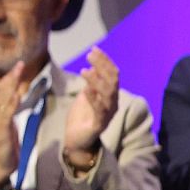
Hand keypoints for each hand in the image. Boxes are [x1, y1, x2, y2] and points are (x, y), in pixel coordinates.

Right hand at [0, 60, 25, 188]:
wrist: (1, 163)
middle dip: (11, 77)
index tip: (18, 66)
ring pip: (3, 99)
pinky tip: (15, 95)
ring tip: (17, 74)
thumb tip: (17, 95)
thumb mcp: (9, 124)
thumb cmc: (7, 144)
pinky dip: (10, 103)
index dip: (10, 77)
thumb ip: (11, 110)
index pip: (2, 90)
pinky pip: (6, 114)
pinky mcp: (0, 129)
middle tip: (19, 64)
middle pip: (2, 91)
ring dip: (10, 85)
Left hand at [63, 47, 118, 171]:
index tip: (93, 49)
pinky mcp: (98, 125)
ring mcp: (107, 114)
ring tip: (85, 71)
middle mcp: (112, 103)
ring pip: (107, 95)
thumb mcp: (86, 95)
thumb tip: (92, 66)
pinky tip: (85, 90)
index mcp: (110, 95)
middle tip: (89, 55)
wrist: (77, 140)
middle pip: (112, 81)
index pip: (112, 74)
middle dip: (102, 66)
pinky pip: (98, 111)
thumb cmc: (82, 116)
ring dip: (97, 81)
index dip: (104, 61)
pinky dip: (93, 99)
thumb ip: (91, 83)